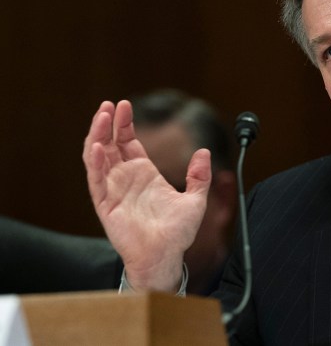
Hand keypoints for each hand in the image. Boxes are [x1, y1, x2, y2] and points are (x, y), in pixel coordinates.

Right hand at [82, 100, 209, 290]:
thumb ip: (200, 176)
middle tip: (109, 104)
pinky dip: (96, 162)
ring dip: (97, 136)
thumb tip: (204, 152)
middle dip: (108, 123)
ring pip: (98, 158)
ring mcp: (114, 190)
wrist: (166, 257)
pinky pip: (97, 180)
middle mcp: (126, 179)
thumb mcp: (196, 200)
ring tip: (101, 116)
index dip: (124, 123)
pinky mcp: (106, 204)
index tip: (124, 105)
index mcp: (144, 174)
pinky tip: (99, 146)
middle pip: (111, 144)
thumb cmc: (178, 233)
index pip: (128, 142)